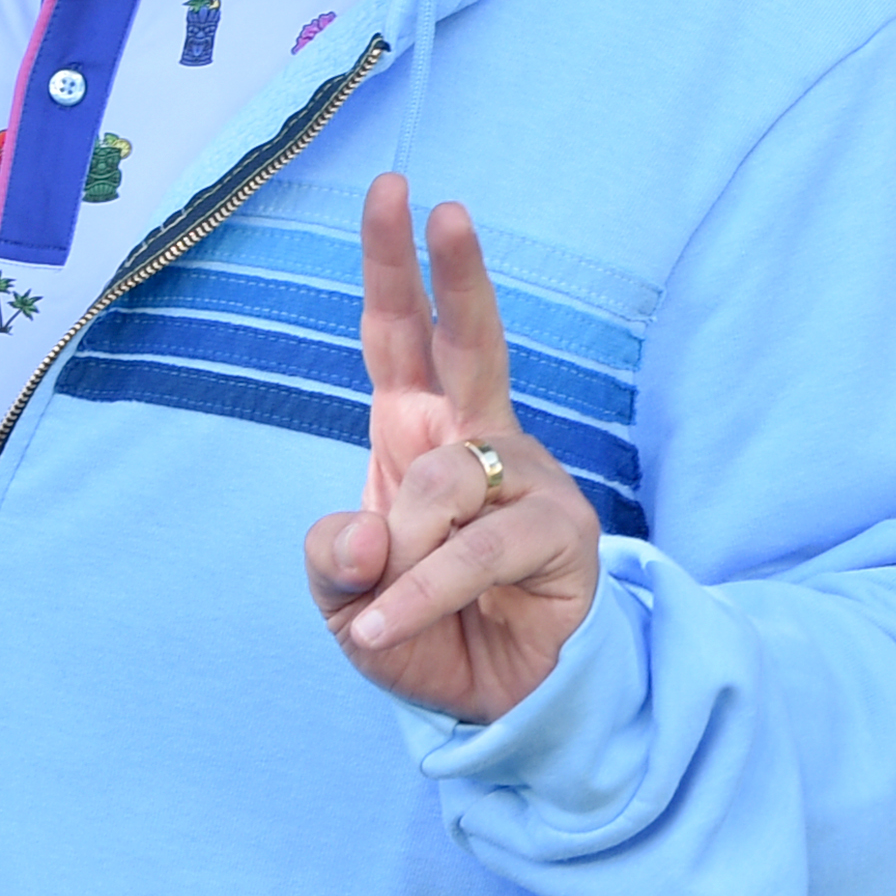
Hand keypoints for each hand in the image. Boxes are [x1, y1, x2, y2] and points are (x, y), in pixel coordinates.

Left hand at [305, 173, 601, 722]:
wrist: (496, 704)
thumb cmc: (420, 631)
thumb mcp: (344, 603)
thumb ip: (335, 562)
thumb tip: (369, 532)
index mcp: (416, 433)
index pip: (400, 335)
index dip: (392, 266)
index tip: (395, 191)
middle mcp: (474, 440)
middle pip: (468, 341)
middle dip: (454, 274)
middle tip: (444, 207)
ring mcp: (524, 481)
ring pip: (445, 479)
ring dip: (402, 553)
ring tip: (379, 612)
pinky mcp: (560, 532)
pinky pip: (474, 550)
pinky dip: (421, 592)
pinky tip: (383, 628)